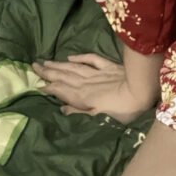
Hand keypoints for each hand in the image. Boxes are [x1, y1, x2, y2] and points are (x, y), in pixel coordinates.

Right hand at [32, 52, 157, 123]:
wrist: (142, 91)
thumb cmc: (123, 111)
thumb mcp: (100, 118)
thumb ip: (80, 112)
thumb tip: (61, 108)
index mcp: (83, 96)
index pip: (61, 90)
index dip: (48, 86)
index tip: (36, 83)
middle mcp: (87, 82)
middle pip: (64, 75)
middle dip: (48, 71)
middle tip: (34, 65)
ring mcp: (98, 73)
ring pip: (74, 67)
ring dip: (59, 64)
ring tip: (46, 61)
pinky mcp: (109, 66)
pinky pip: (91, 59)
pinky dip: (80, 58)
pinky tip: (71, 57)